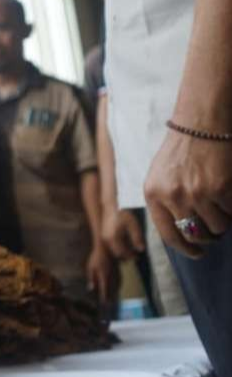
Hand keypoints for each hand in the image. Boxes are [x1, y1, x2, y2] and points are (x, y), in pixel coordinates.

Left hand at [86, 245, 116, 304]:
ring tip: (114, 299)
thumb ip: (91, 278)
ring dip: (115, 292)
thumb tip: (91, 288)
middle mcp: (111, 276)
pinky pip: (120, 280)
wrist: (106, 248)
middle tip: (109, 304)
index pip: (104, 289)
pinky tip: (118, 288)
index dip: (104, 297)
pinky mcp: (118, 269)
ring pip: (117, 285)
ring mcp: (116, 273)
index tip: (103, 303)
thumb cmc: (96, 257)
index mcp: (103, 276)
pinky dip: (119, 286)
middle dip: (110, 297)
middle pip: (112, 289)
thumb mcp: (90, 267)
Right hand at [100, 209, 144, 260]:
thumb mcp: (132, 225)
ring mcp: (104, 236)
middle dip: (126, 255)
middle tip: (136, 256)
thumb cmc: (123, 213)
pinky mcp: (104, 232)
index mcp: (113, 238)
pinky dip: (119, 245)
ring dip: (122, 250)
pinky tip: (126, 242)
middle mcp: (107, 239)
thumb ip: (136, 238)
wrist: (112, 204)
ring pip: (114, 248)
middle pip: (117, 253)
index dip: (130, 256)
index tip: (138, 257)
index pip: (122, 253)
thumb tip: (141, 249)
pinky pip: (112, 244)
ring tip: (131, 249)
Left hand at [144, 131, 231, 258]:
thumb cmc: (181, 150)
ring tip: (220, 204)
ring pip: (217, 227)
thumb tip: (179, 234)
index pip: (169, 235)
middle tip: (214, 232)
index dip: (185, 249)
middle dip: (207, 237)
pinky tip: (228, 192)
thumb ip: (163, 202)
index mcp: (153, 194)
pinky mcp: (220, 188)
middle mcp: (173, 197)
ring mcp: (197, 193)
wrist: (200, 123)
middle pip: (196, 235)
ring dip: (223, 221)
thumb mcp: (159, 176)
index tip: (196, 253)